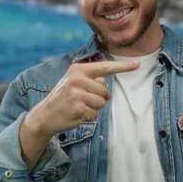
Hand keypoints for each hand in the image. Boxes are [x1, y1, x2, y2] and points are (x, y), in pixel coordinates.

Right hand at [20, 60, 139, 169]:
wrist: (44, 115)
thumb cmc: (64, 98)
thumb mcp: (74, 81)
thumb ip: (91, 79)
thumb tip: (107, 87)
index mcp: (78, 69)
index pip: (105, 67)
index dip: (123, 67)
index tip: (138, 64)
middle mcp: (77, 79)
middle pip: (105, 91)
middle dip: (98, 98)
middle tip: (82, 100)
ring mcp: (76, 93)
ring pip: (102, 103)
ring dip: (94, 108)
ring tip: (79, 107)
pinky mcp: (77, 108)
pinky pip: (95, 114)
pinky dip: (89, 117)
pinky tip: (77, 114)